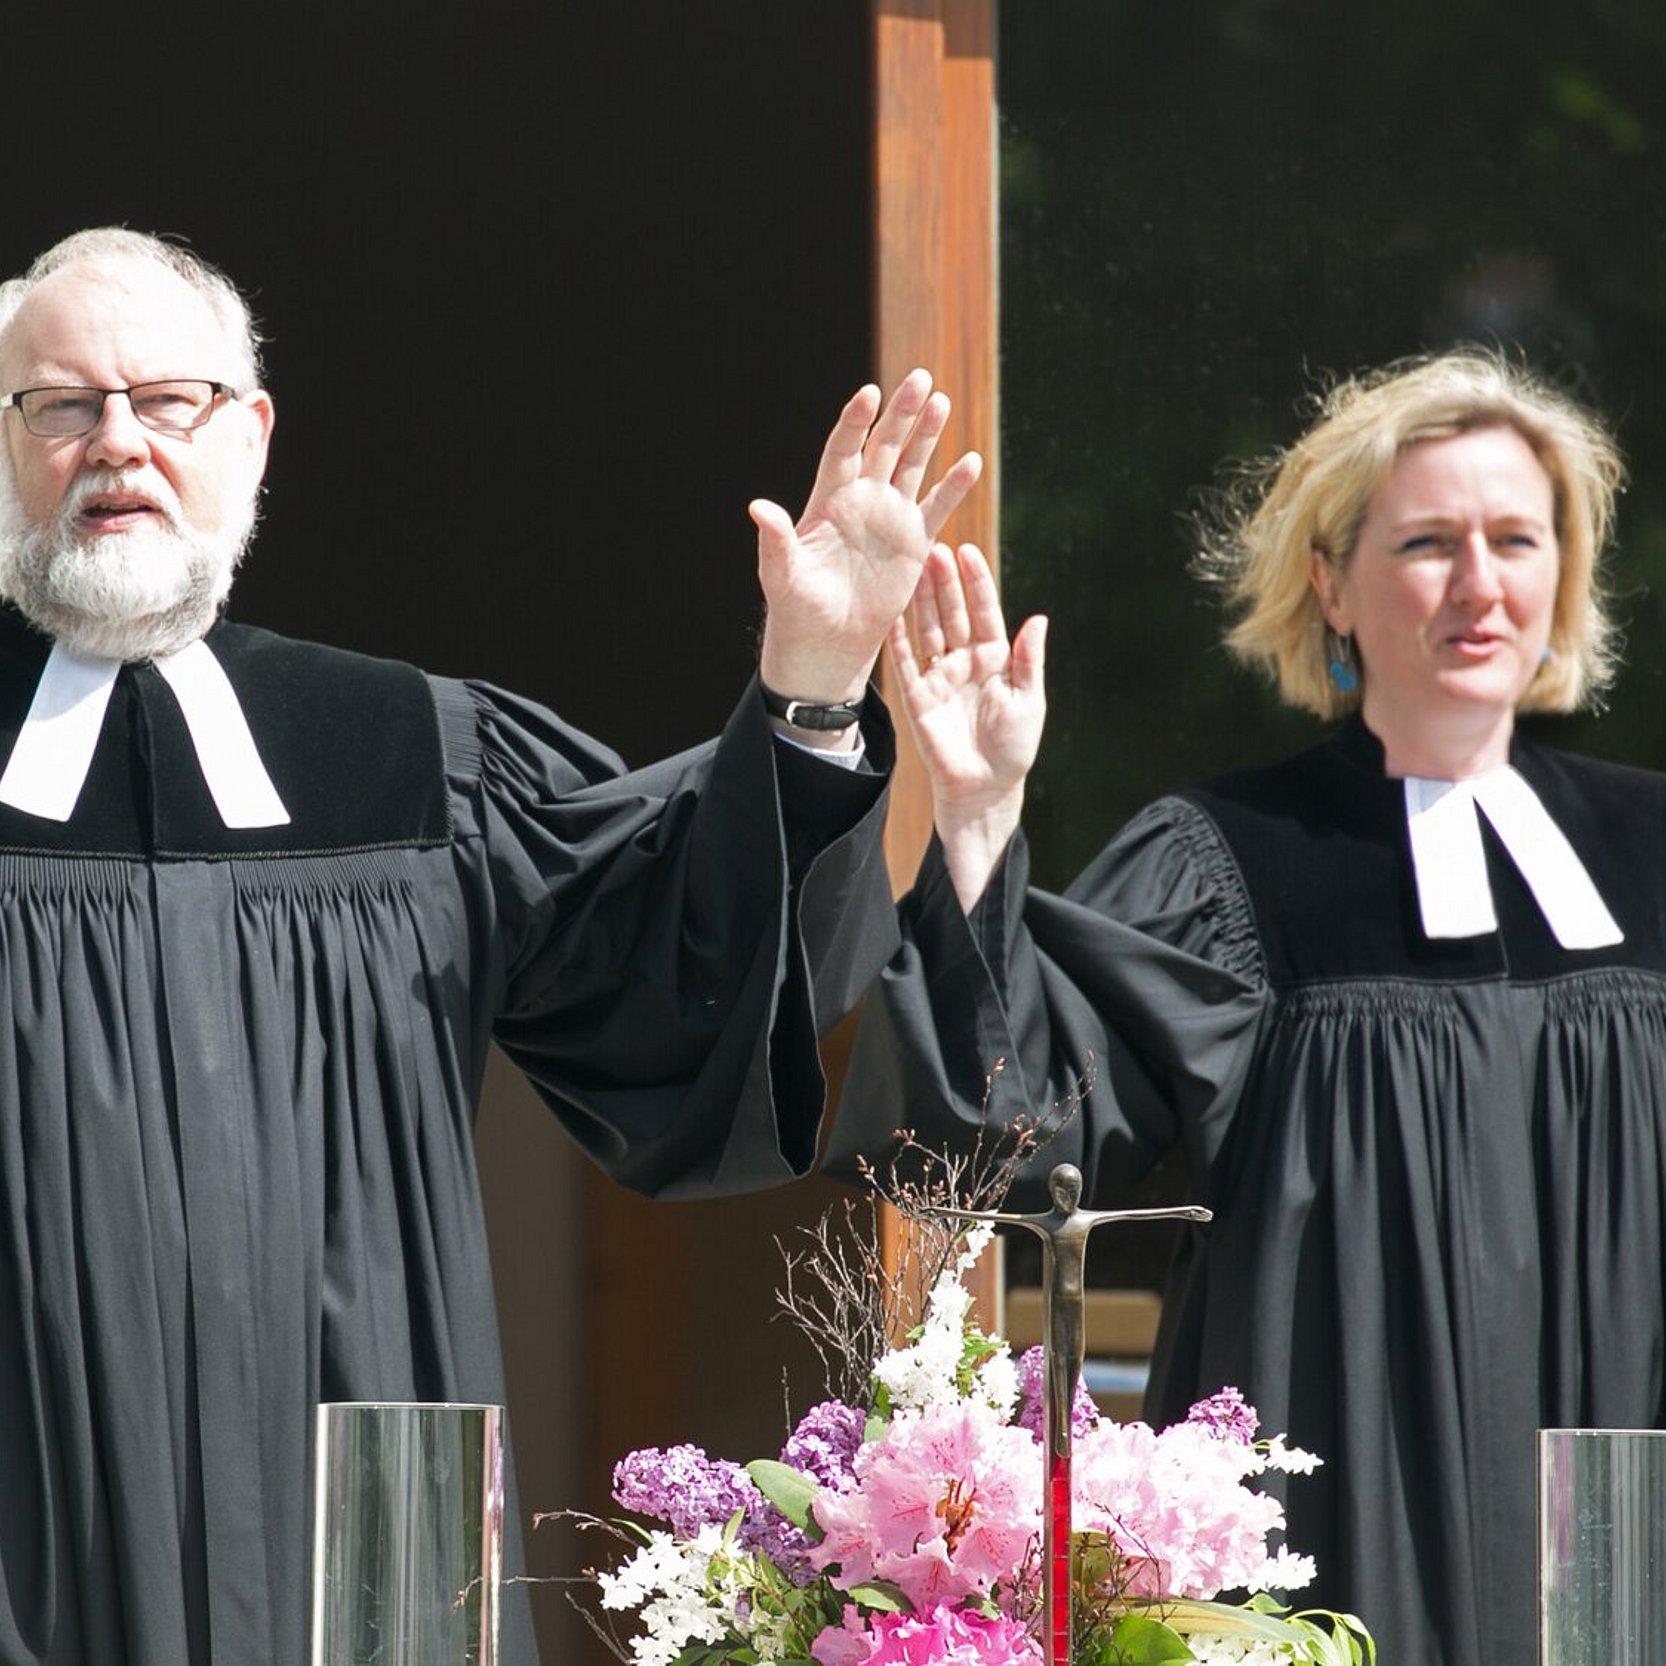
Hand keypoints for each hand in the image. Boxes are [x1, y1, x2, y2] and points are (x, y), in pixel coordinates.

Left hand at [753, 370, 982, 708]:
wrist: (827, 641)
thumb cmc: (797, 608)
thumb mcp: (781, 575)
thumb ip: (775, 540)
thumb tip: (758, 507)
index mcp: (828, 500)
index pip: (843, 450)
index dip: (855, 423)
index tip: (869, 394)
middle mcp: (860, 500)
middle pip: (883, 446)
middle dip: (901, 413)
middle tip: (921, 379)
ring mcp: (889, 518)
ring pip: (911, 466)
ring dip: (928, 436)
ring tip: (942, 401)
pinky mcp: (912, 542)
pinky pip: (936, 507)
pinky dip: (953, 486)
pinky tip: (970, 461)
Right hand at [888, 543, 1046, 908]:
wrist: (983, 789)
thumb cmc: (1012, 748)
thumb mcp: (1028, 701)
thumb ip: (1028, 660)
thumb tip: (1037, 618)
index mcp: (996, 659)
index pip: (984, 612)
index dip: (976, 583)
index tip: (966, 551)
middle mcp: (965, 662)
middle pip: (952, 613)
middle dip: (943, 582)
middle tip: (932, 548)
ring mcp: (939, 677)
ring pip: (927, 629)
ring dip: (921, 600)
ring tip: (912, 567)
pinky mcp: (917, 696)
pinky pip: (904, 661)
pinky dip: (897, 638)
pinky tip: (891, 611)